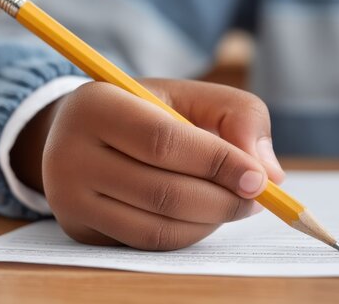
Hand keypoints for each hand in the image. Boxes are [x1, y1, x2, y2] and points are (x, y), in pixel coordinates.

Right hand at [11, 78, 283, 249]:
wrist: (81, 132)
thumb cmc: (145, 109)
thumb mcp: (189, 94)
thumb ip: (238, 116)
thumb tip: (270, 173)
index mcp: (96, 105)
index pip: (163, 141)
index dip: (217, 163)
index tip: (260, 179)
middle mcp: (70, 155)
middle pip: (163, 192)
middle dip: (222, 201)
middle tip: (257, 197)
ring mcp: (69, 199)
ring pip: (157, 228)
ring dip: (210, 221)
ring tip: (234, 204)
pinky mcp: (79, 229)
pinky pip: (147, 244)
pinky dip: (188, 234)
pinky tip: (204, 215)